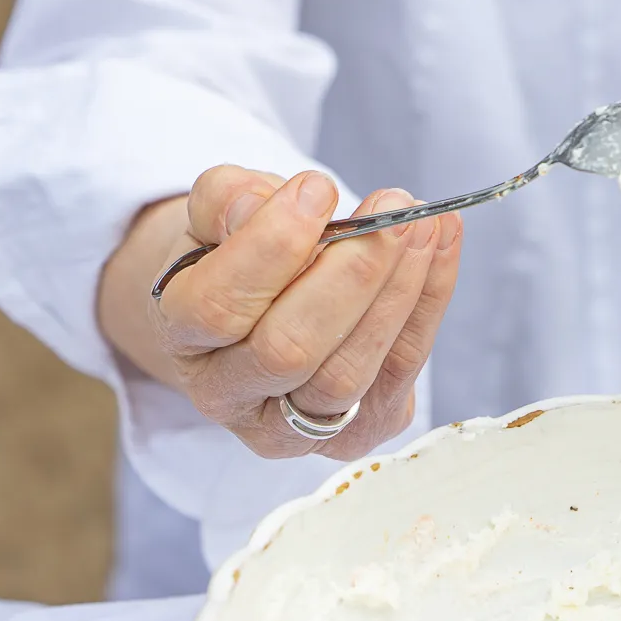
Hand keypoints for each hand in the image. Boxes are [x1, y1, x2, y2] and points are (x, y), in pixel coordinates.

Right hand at [97, 166, 462, 458]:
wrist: (261, 307)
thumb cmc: (238, 253)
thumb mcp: (215, 214)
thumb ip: (226, 200)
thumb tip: (258, 204)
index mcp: (181, 338)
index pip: (217, 307)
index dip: (271, 247)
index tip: (317, 188)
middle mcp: (228, 397)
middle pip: (289, 350)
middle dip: (350, 274)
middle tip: (392, 208)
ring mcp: (292, 428)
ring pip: (348, 373)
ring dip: (398, 292)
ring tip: (422, 224)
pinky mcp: (356, 432)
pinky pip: (398, 373)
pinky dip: (427, 304)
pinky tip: (439, 245)